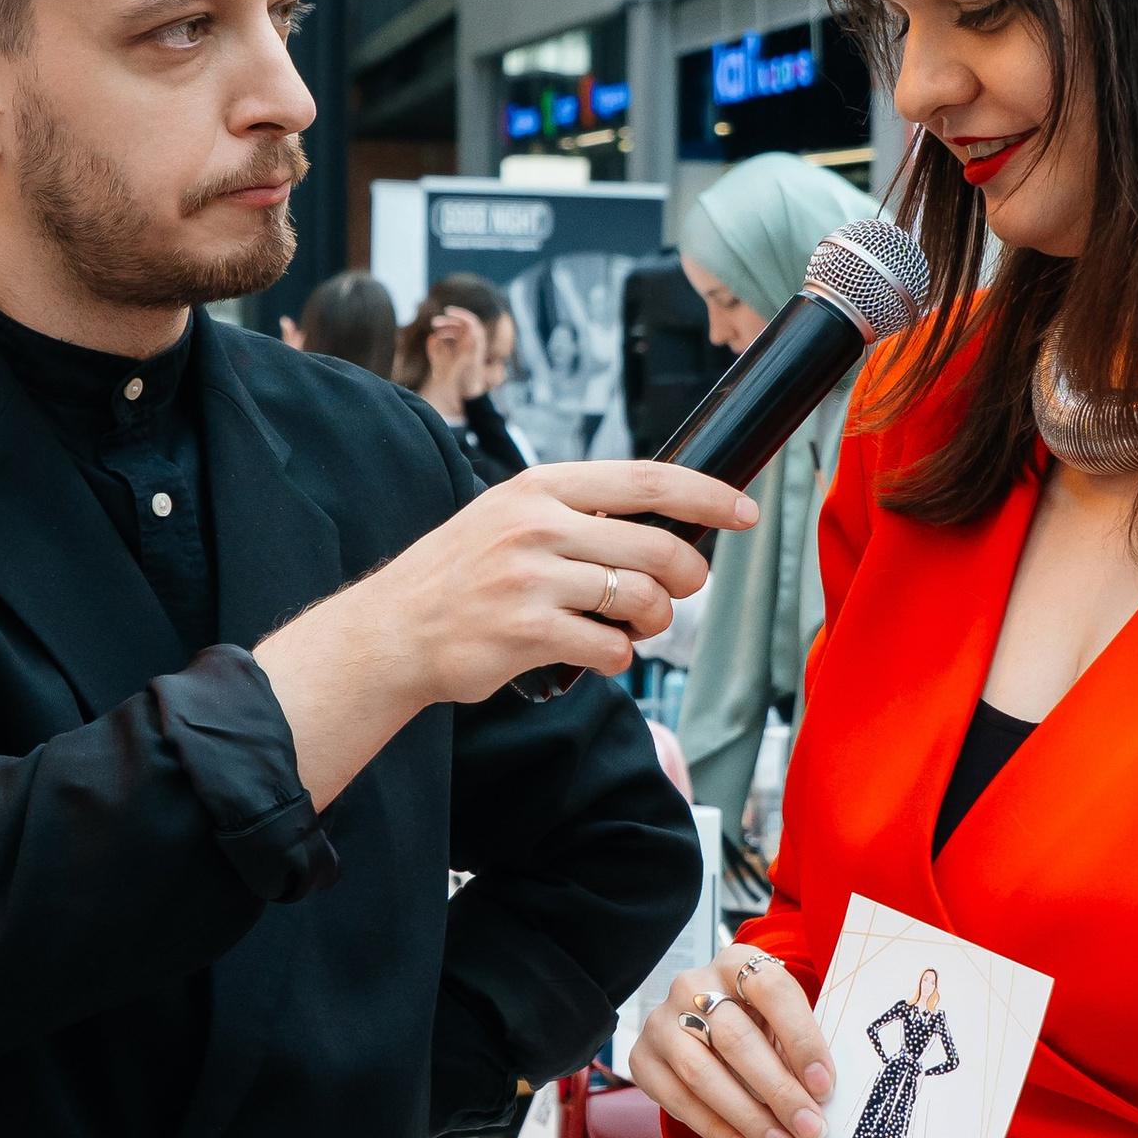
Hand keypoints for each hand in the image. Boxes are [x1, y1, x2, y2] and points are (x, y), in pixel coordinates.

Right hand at [255, 459, 755, 812]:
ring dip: (654, 622)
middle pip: (658, 546)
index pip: (648, 479)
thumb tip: (665, 520)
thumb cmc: (460, 576)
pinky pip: (611, 649)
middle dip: (688, 576)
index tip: (744, 511)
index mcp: (541, 487)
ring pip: (642, 600)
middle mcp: (537, 525)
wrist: (393, 631)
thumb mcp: (509, 516)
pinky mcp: (527, 633)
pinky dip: (617, 658)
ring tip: (634, 627)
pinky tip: (593, 652)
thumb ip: (577, 511)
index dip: (708, 495)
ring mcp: (531, 579)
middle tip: (681, 591)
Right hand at [629, 943, 835, 1137]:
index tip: (824, 1086)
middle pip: (734, 1038)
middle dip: (778, 1090)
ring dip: (747, 1117)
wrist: (702, 1026)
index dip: (801, 1039)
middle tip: (810, 1128)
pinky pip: (677, 1100)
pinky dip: (715, 1129)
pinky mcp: (642, 1058)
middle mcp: (692, 985)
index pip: (772, 991)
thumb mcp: (780, 1020)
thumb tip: (818, 1098)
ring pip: (701, 1073)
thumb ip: (796, 1048)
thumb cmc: (756, 1023)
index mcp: (737, 963)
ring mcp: (661, 1021)